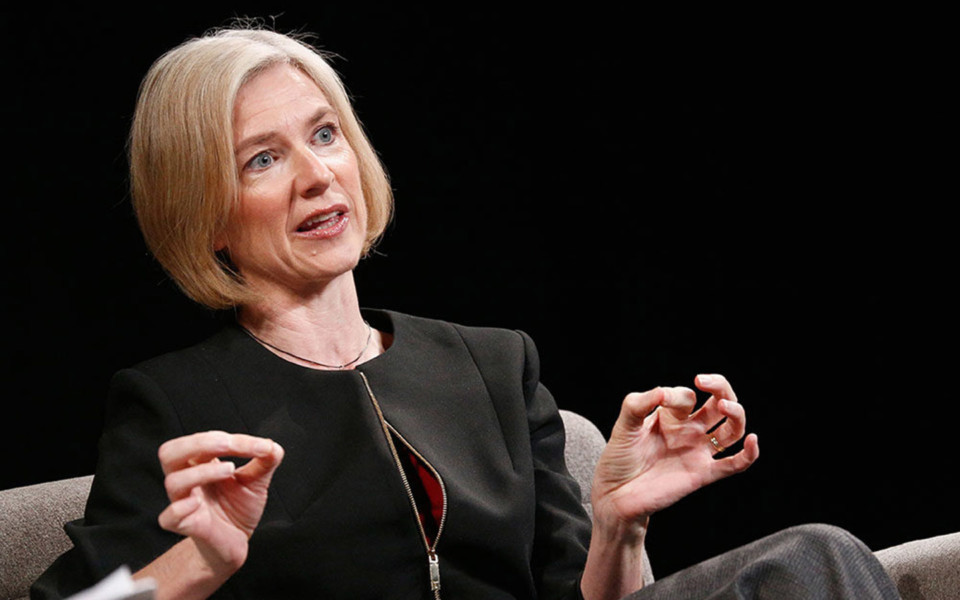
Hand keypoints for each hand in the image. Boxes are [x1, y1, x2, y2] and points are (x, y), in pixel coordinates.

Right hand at [156, 431, 283, 573]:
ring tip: (229, 470)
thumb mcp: (256, 481)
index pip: (206, 441)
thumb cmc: (238, 508)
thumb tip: (273, 446)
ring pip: (174, 482)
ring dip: (201, 472)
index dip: (235, 439)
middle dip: (198, 442)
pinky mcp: (186, 526)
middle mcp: (188, 480)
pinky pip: (169, 518)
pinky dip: (179, 509)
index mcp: (200, 464)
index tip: (263, 447)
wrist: (236, 542)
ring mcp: (184, 503)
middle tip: (228, 443)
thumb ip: (265, 462)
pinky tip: (196, 503)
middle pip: (171, 453)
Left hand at [590, 374, 758, 535]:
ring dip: (736, 414)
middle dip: (720, 388)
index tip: (661, 399)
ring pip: (732, 429)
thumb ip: (638, 404)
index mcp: (671, 416)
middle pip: (719, 404)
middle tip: (706, 382)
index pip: (687, 396)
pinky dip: (749, 454)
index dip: (677, 394)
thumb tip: (664, 391)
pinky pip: (734, 465)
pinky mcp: (702, 474)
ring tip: (725, 406)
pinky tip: (752, 440)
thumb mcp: (623, 425)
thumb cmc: (618, 459)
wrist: (615, 495)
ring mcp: (698, 451)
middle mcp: (689, 431)